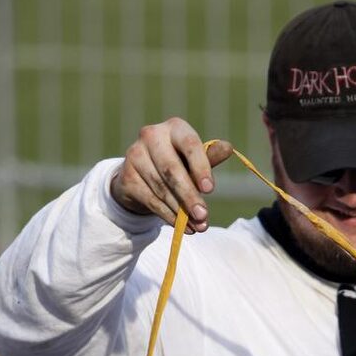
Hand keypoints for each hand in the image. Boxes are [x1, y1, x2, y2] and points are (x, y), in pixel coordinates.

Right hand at [110, 118, 231, 231]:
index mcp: (174, 128)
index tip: (209, 190)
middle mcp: (151, 135)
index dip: (200, 167)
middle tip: (203, 216)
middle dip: (189, 196)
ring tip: (198, 226)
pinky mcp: (127, 177)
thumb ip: (209, 156)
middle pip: (172, 169)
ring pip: (161, 188)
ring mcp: (135, 155)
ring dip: (181, 211)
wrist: (142, 175)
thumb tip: (228, 148)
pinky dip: (169, 216)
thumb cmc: (176, 163)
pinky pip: (151, 200)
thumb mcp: (194, 160)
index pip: (189, 144)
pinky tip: (182, 227)